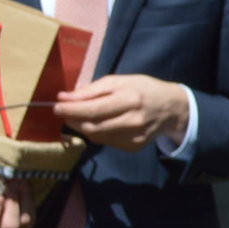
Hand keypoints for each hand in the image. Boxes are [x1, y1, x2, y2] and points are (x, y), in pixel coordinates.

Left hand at [55, 75, 189, 151]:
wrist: (172, 108)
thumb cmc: (143, 89)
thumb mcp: (119, 81)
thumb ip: (91, 90)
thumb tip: (63, 98)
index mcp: (129, 99)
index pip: (92, 110)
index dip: (70, 110)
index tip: (56, 106)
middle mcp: (133, 121)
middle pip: (91, 127)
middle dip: (72, 120)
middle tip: (64, 112)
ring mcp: (134, 137)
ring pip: (96, 137)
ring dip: (82, 127)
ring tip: (80, 116)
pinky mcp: (134, 147)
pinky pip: (107, 142)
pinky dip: (97, 133)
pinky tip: (100, 124)